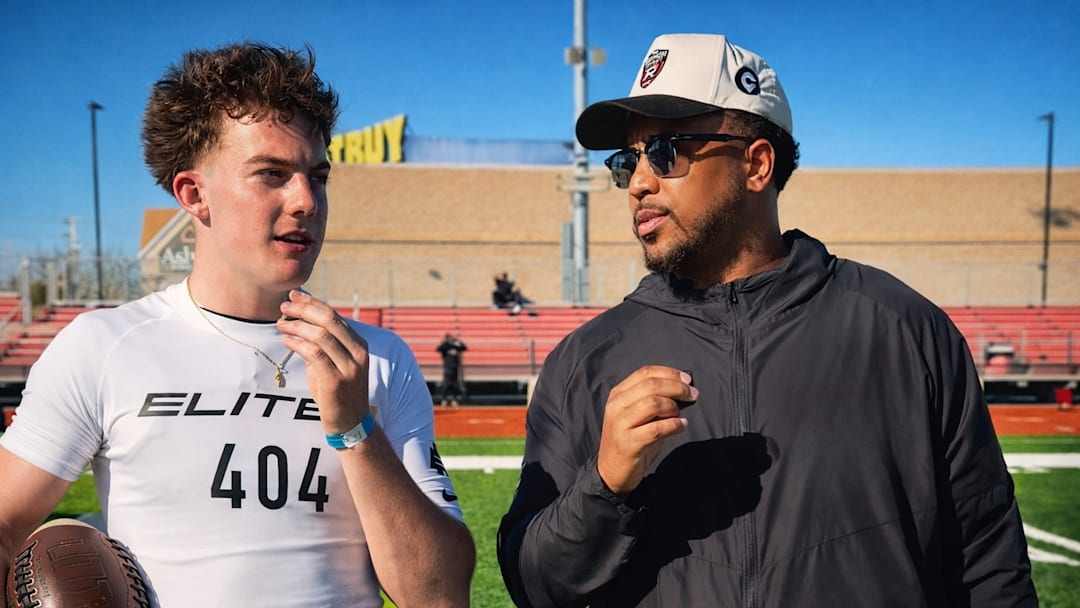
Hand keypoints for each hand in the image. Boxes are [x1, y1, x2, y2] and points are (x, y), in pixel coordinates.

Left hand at [277, 290, 368, 433]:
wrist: (351, 423)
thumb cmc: (339, 392)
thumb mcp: (335, 364)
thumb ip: (324, 344)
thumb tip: (302, 319)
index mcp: (360, 345)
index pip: (335, 316)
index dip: (313, 303)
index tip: (294, 296)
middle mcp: (358, 354)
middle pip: (330, 321)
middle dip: (304, 310)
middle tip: (284, 307)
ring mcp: (349, 368)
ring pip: (321, 336)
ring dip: (297, 326)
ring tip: (280, 324)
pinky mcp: (336, 381)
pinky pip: (314, 355)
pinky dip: (297, 344)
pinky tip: (286, 340)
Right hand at [596, 366, 696, 498]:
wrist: (611, 472)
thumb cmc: (631, 440)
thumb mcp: (637, 415)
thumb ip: (653, 399)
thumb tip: (683, 388)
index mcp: (618, 394)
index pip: (645, 373)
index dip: (669, 373)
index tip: (687, 380)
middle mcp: (616, 406)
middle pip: (651, 385)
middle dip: (677, 388)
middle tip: (693, 395)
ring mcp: (619, 424)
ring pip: (653, 403)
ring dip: (674, 407)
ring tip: (680, 415)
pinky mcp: (627, 443)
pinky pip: (656, 429)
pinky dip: (674, 425)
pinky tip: (681, 426)